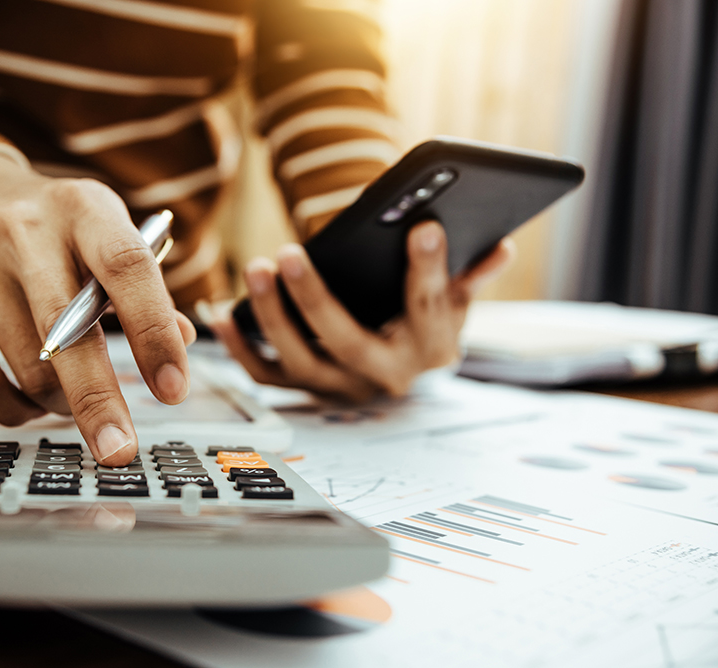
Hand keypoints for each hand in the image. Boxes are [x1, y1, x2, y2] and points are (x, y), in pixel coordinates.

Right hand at [0, 154, 195, 464]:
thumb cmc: (58, 228)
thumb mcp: (110, 234)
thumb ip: (147, 289)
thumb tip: (182, 341)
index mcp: (83, 209)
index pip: (126, 269)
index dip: (154, 333)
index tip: (173, 390)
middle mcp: (23, 232)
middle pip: (65, 332)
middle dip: (98, 402)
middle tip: (120, 450)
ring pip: (28, 369)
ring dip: (63, 403)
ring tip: (76, 399)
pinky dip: (17, 411)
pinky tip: (35, 404)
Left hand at [207, 221, 513, 400]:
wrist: (404, 369)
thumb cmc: (426, 320)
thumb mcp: (455, 299)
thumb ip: (470, 274)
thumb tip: (499, 247)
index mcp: (431, 349)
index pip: (428, 307)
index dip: (428, 267)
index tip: (422, 226)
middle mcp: (385, 376)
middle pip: (345, 341)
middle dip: (314, 298)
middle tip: (287, 253)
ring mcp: (341, 387)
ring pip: (299, 360)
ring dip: (270, 317)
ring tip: (254, 269)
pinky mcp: (307, 390)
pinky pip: (265, 374)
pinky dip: (239, 346)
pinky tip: (220, 311)